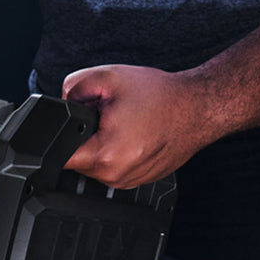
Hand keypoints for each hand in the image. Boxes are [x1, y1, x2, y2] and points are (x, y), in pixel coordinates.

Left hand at [61, 64, 205, 187]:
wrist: (199, 107)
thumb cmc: (161, 96)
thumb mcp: (107, 78)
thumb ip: (73, 88)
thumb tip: (62, 101)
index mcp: (104, 155)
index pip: (59, 157)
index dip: (60, 136)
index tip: (75, 126)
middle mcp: (115, 175)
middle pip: (77, 158)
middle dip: (85, 135)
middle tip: (107, 117)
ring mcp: (127, 181)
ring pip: (95, 164)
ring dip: (101, 144)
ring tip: (123, 124)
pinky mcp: (137, 180)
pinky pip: (114, 167)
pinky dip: (118, 151)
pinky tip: (133, 135)